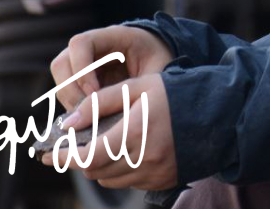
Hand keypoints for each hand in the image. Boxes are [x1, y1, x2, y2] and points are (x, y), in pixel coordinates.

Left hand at [40, 73, 177, 190]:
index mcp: (135, 133)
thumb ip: (100, 102)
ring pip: (110, 179)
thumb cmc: (178, 94)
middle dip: (79, 160)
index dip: (64, 158)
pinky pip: (130, 182)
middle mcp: (144, 159)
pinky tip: (125, 152)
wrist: (221, 113)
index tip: (49, 155)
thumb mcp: (139, 87)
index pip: (87, 157)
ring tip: (98, 147)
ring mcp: (154, 173)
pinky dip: (120, 170)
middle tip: (69, 149)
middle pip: (96, 171)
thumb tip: (68, 121)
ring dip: (99, 166)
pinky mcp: (163, 181)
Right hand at [50, 26, 173, 110]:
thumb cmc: (161, 62)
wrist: (160, 61)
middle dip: (72, 90)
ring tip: (93, 118)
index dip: (82, 69)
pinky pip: (65, 93)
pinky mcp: (80, 78)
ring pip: (60, 80)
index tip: (95, 93)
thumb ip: (140, 86)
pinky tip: (92, 120)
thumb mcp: (158, 70)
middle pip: (61, 62)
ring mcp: (82, 62)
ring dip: (71, 101)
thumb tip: (122, 114)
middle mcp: (92, 46)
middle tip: (91, 111)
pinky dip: (73, 108)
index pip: (81, 43)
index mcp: (114, 36)